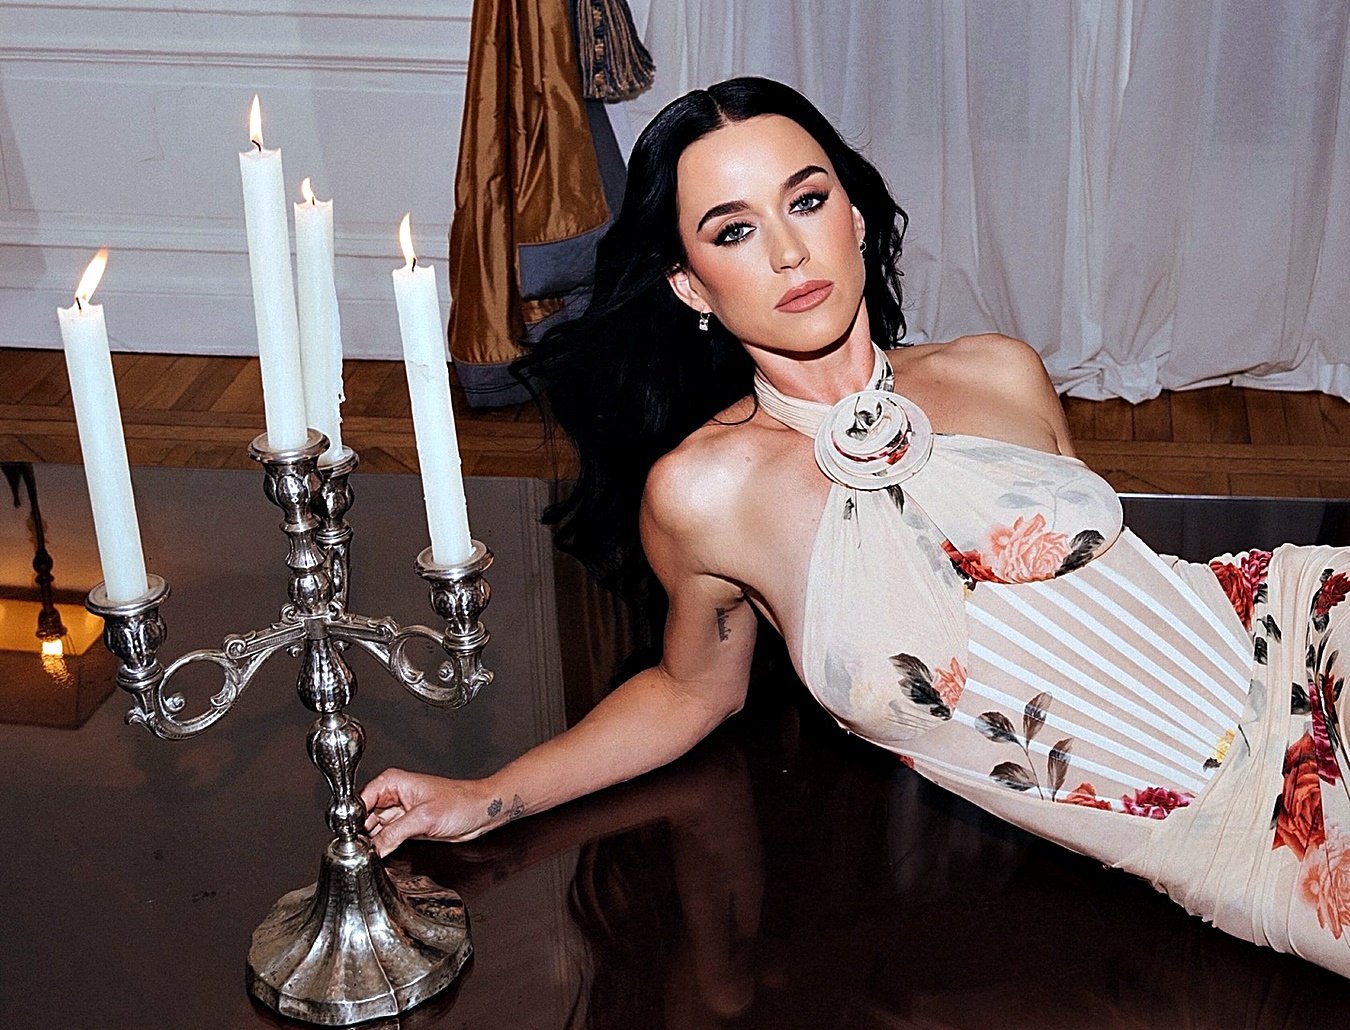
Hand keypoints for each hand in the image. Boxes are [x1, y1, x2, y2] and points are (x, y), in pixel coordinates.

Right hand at [360, 768, 490, 856]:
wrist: (481, 813)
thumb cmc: (460, 803)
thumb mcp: (424, 818)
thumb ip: (394, 834)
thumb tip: (371, 849)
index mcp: (392, 783)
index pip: (359, 801)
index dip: (350, 820)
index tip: (344, 839)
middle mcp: (392, 796)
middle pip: (362, 818)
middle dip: (358, 835)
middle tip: (353, 853)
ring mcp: (398, 813)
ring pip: (372, 831)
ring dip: (369, 844)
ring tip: (363, 857)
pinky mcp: (405, 827)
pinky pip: (385, 839)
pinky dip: (381, 848)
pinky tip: (376, 857)